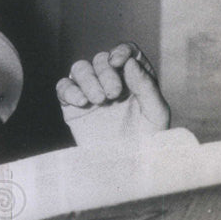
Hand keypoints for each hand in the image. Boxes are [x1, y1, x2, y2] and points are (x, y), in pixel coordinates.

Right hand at [55, 44, 169, 144]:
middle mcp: (113, 82)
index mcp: (136, 80)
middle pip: (102, 59)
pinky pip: (63, 87)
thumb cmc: (148, 142)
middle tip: (113, 94)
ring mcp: (92, 93)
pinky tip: (82, 103)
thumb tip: (129, 62)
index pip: (127, 52)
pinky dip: (69, 90)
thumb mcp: (156, 113)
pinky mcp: (73, 107)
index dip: (121, 51)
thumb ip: (146, 86)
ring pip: (80, 68)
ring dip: (88, 80)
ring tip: (99, 100)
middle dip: (106, 72)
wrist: (129, 168)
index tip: (119, 62)